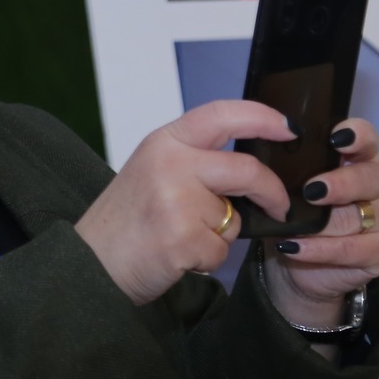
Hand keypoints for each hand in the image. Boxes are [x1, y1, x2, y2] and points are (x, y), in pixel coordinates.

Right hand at [76, 100, 293, 305]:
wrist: (90, 264)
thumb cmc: (125, 221)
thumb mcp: (153, 170)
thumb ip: (195, 160)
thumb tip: (251, 165)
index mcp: (165, 142)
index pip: (223, 114)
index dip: (263, 117)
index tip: (288, 129)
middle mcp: (170, 164)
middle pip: (246, 169)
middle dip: (272, 192)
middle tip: (278, 206)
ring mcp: (176, 201)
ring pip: (234, 217)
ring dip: (220, 234)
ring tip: (182, 236)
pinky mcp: (182, 239)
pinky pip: (221, 251)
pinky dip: (207, 260)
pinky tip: (178, 256)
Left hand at [262, 119, 378, 327]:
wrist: (302, 263)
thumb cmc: (300, 212)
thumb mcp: (293, 186)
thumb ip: (292, 170)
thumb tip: (264, 160)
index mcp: (361, 156)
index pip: (367, 137)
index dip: (356, 135)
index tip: (334, 138)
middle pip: (370, 177)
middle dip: (341, 183)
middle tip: (312, 190)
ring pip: (360, 216)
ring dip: (324, 223)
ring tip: (294, 226)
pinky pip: (353, 249)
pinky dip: (321, 249)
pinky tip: (295, 247)